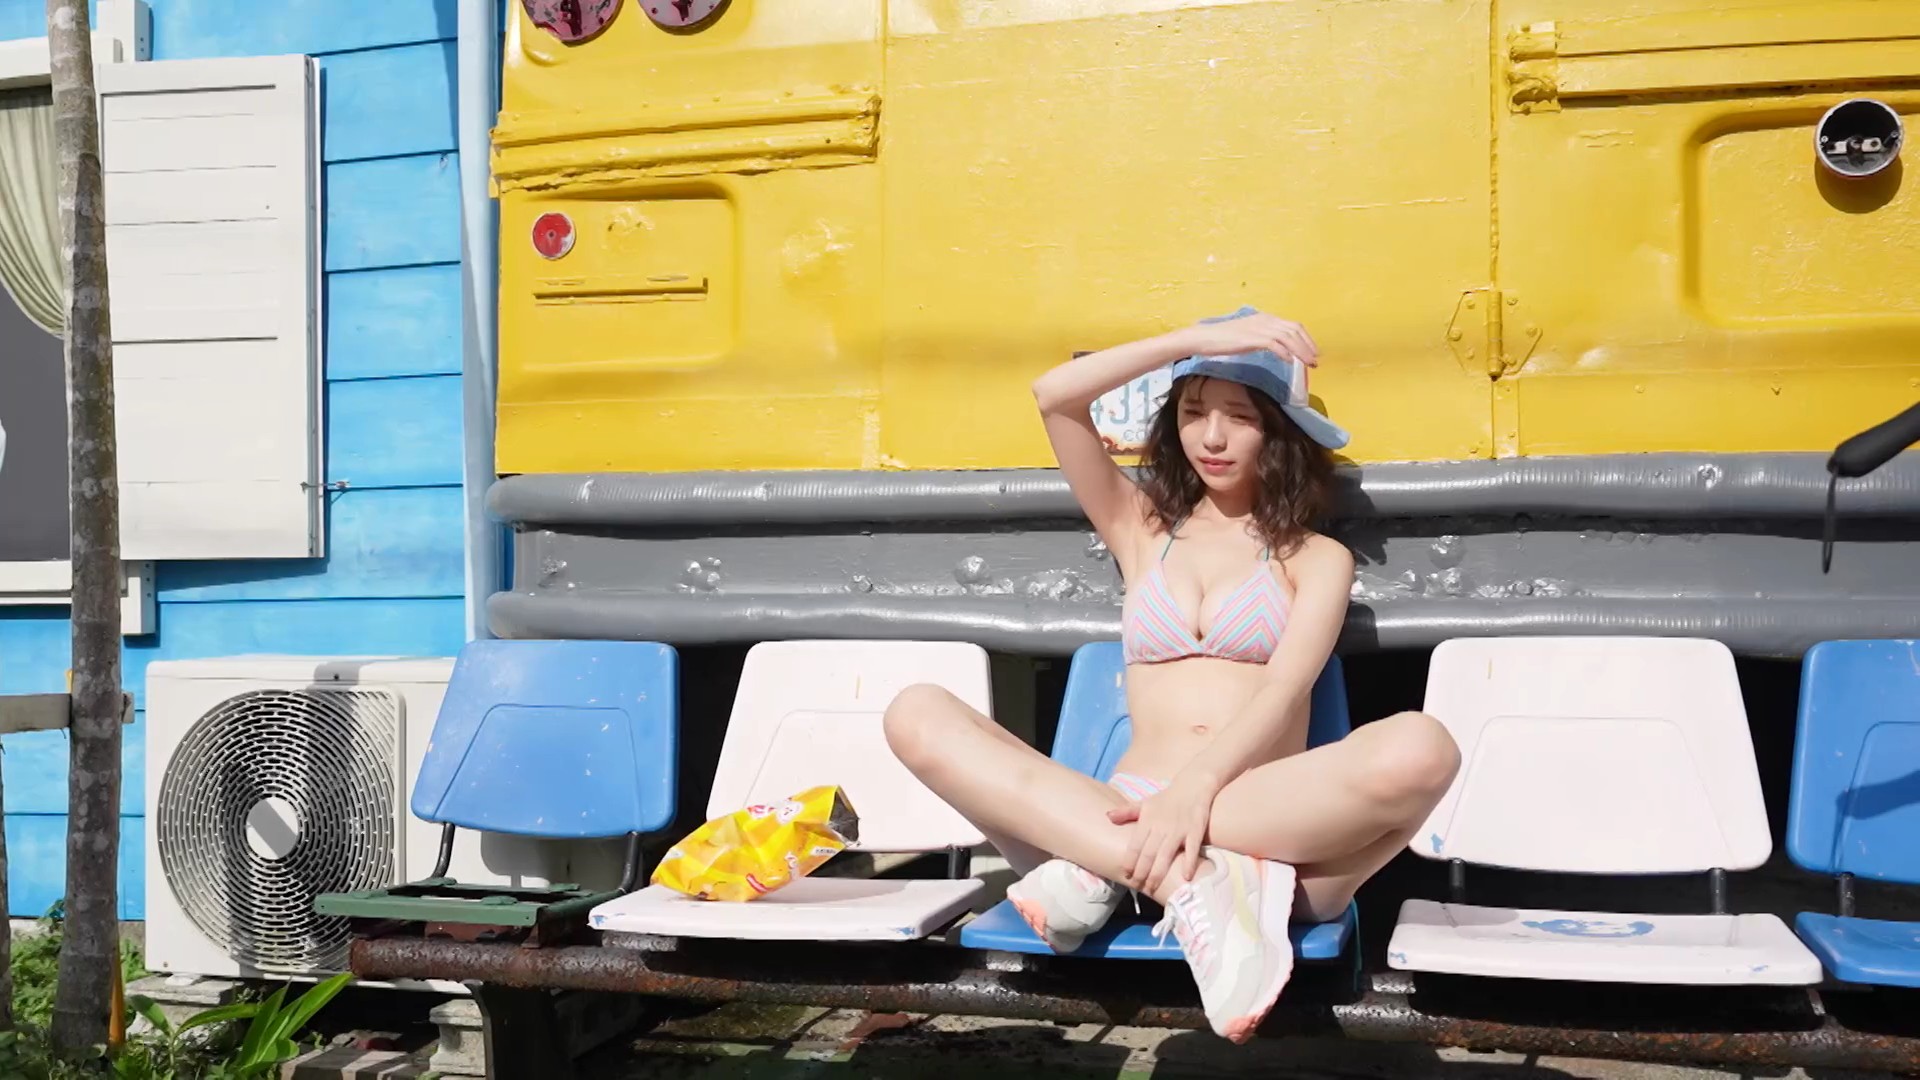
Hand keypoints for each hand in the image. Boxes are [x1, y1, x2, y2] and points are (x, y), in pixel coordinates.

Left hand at [1107, 774, 1219, 895]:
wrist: (1192, 785)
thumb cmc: (1166, 798)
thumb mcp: (1144, 803)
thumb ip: (1126, 812)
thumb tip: (1107, 816)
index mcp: (1147, 820)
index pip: (1135, 845)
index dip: (1129, 861)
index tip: (1125, 874)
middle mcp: (1161, 827)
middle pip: (1148, 854)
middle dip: (1141, 872)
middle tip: (1137, 886)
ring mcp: (1178, 830)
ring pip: (1166, 855)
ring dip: (1158, 873)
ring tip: (1152, 888)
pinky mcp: (1195, 831)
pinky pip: (1192, 850)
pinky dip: (1189, 863)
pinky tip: (1185, 877)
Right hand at [1178, 311, 1318, 366]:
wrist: (1203, 337)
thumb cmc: (1222, 339)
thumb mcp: (1247, 335)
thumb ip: (1262, 338)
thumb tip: (1278, 350)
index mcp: (1265, 318)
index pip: (1293, 325)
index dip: (1306, 339)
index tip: (1313, 352)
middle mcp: (1265, 319)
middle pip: (1294, 330)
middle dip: (1308, 346)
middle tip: (1315, 361)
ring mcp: (1259, 327)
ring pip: (1288, 337)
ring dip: (1300, 351)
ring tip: (1307, 364)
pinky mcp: (1252, 338)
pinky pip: (1274, 344)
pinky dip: (1284, 352)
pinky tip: (1289, 361)